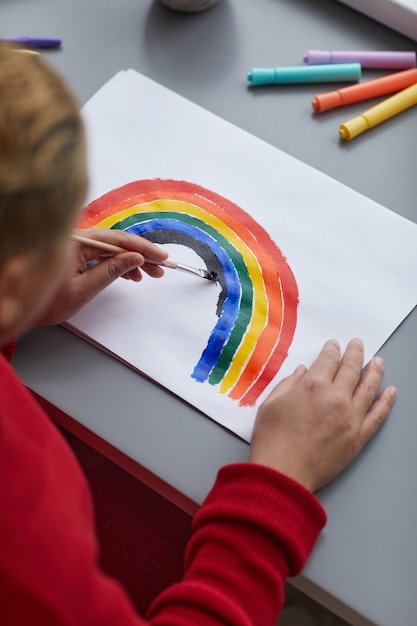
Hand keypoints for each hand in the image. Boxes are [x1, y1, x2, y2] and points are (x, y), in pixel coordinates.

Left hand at [35, 228, 168, 325]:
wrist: (18, 309)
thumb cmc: (44, 302)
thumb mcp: (83, 289)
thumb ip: (110, 272)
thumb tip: (135, 258)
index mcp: (75, 242)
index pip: (116, 239)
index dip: (142, 247)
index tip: (161, 257)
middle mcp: (76, 239)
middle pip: (115, 242)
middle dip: (140, 255)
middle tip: (161, 268)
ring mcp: (75, 246)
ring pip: (110, 248)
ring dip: (131, 260)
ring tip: (148, 275)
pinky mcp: (74, 254)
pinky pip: (101, 254)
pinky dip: (117, 264)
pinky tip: (130, 275)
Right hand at [249, 338, 396, 491]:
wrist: (283, 473)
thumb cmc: (272, 439)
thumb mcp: (270, 404)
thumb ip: (288, 383)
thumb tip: (300, 372)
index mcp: (312, 386)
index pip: (328, 360)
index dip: (332, 350)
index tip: (334, 345)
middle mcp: (335, 397)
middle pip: (351, 368)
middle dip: (356, 353)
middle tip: (358, 344)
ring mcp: (350, 417)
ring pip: (369, 387)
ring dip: (375, 371)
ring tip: (378, 362)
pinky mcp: (358, 437)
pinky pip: (378, 415)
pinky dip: (386, 401)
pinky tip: (390, 392)